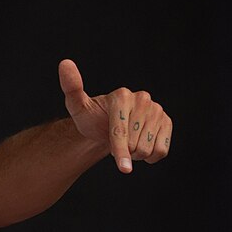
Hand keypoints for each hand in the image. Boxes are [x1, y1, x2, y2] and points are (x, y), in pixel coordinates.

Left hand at [58, 59, 172, 172]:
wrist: (107, 126)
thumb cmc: (92, 119)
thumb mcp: (78, 108)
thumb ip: (72, 89)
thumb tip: (65, 64)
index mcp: (121, 96)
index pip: (120, 131)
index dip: (120, 152)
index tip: (123, 168)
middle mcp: (142, 99)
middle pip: (135, 144)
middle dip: (124, 151)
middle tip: (116, 142)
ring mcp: (157, 110)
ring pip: (148, 148)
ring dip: (135, 155)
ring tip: (128, 142)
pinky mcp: (166, 121)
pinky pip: (162, 150)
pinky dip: (151, 156)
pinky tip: (142, 145)